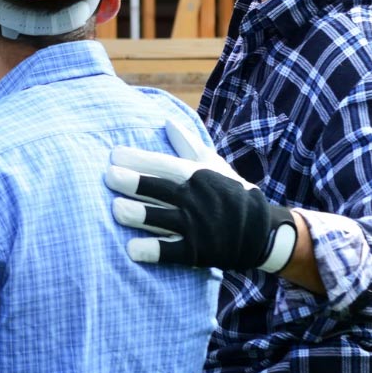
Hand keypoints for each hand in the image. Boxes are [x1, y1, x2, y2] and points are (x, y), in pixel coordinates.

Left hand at [104, 117, 298, 272]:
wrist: (262, 231)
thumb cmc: (230, 191)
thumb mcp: (213, 164)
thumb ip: (187, 144)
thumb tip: (167, 120)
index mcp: (196, 176)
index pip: (164, 165)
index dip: (139, 160)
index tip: (114, 155)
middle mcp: (194, 199)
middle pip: (160, 189)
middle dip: (134, 182)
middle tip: (109, 176)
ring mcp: (195, 226)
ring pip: (163, 219)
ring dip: (139, 215)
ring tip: (116, 210)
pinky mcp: (196, 252)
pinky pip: (172, 251)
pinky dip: (153, 251)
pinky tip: (132, 250)